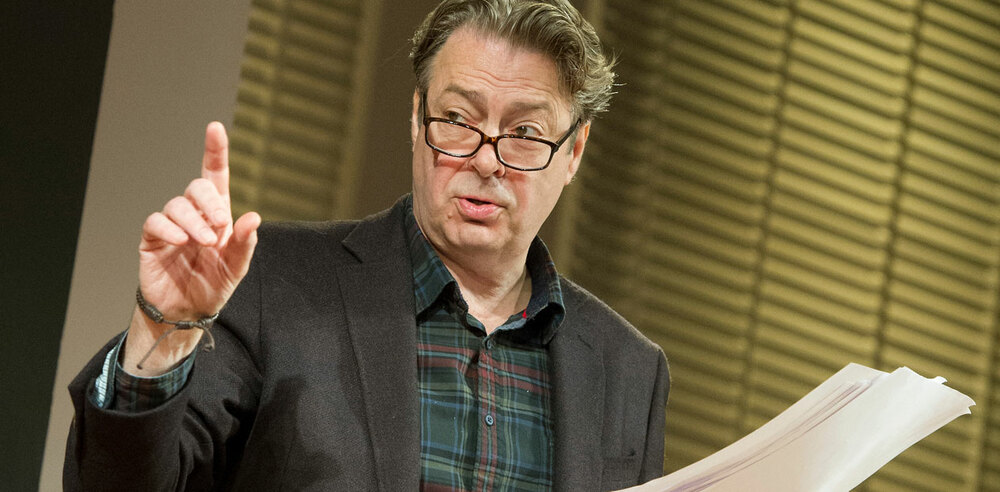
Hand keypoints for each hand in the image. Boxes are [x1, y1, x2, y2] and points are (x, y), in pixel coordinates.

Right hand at [124, 122, 260, 374]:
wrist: (186, 314)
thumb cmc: (213, 287)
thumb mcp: (237, 267)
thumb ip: (245, 243)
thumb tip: (253, 217)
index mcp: (217, 217)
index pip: (216, 177)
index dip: (215, 152)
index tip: (215, 129)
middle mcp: (194, 216)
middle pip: (197, 187)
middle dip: (210, 202)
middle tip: (219, 227)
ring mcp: (172, 226)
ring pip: (177, 204)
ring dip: (193, 221)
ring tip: (204, 242)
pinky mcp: (153, 239)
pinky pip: (155, 222)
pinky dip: (169, 228)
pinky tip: (181, 241)